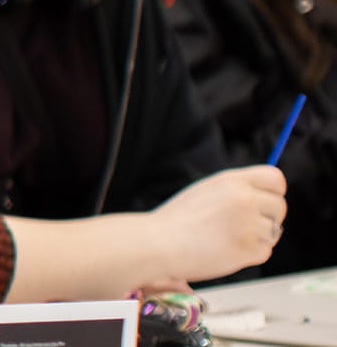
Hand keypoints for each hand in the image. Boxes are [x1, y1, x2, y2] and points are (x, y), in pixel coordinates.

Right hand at [148, 166, 285, 282]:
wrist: (157, 244)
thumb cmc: (176, 221)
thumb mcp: (206, 192)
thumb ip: (236, 191)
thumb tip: (267, 200)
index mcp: (232, 181)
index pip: (275, 179)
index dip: (273, 193)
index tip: (263, 203)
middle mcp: (244, 198)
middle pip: (279, 207)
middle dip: (267, 218)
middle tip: (243, 228)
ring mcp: (248, 223)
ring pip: (273, 231)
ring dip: (257, 239)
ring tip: (226, 240)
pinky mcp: (249, 248)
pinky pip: (264, 252)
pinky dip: (249, 256)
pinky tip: (225, 252)